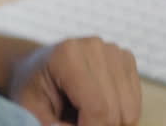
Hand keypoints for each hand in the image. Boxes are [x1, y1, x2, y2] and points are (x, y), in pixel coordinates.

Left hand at [8, 37, 141, 125]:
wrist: (37, 65)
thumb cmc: (32, 88)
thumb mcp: (30, 110)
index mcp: (69, 56)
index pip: (98, 109)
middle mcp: (96, 48)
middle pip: (116, 111)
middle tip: (74, 123)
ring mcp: (114, 51)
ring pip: (130, 110)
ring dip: (110, 123)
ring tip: (84, 117)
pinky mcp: (126, 59)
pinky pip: (135, 102)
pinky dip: (119, 114)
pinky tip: (96, 108)